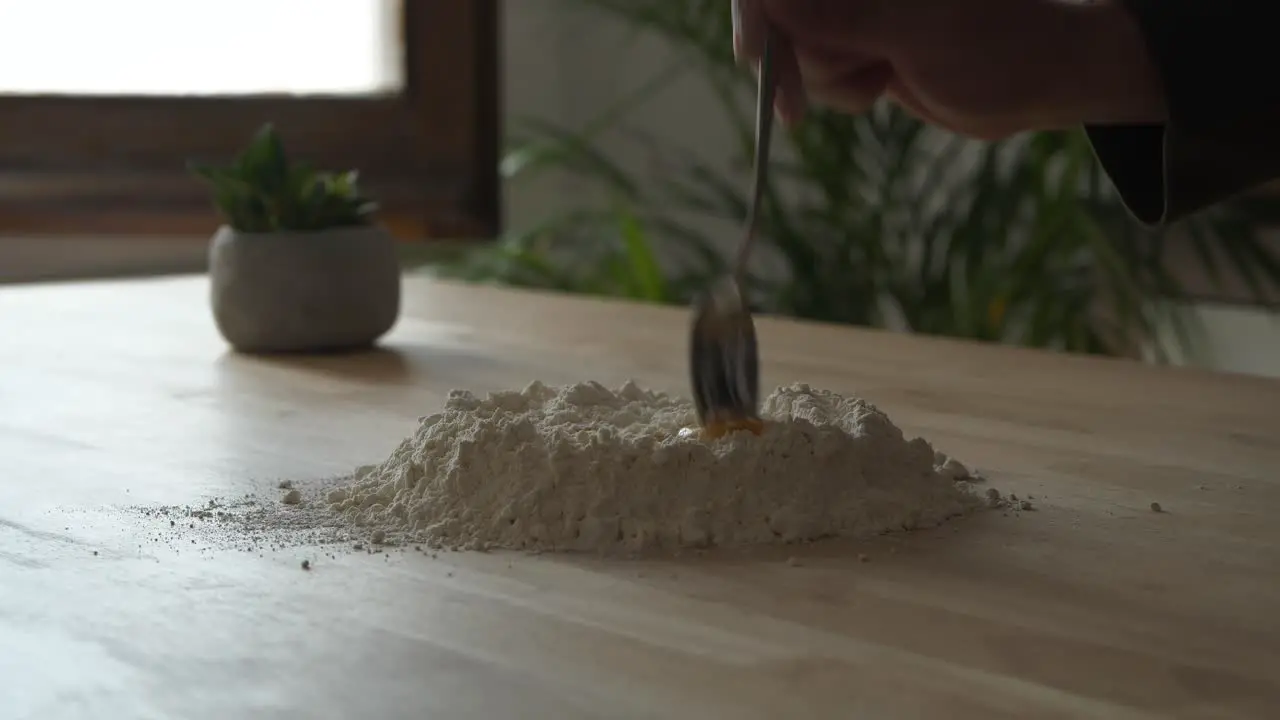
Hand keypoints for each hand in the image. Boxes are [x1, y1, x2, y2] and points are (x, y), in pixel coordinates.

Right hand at [732, 0, 1166, 139]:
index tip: (757, 52)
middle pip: (780, 11)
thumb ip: (846, 15)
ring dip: (826, 77)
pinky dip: (839, 89)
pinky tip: (882, 85)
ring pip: (795, 45)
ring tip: (881, 79)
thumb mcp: (922, 31)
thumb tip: (775, 4)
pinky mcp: (858, 40)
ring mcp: (855, 8)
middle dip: (792, 55)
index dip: (759, 8)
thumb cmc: (1000, 45)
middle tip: (807, 101)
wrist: (1039, 82)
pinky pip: (815, 69)